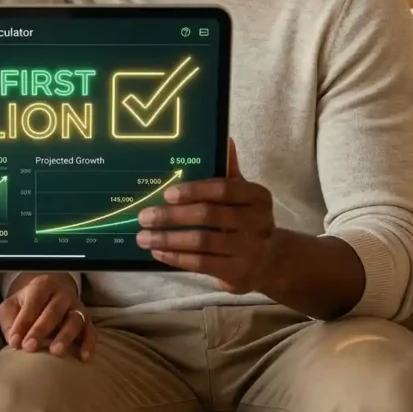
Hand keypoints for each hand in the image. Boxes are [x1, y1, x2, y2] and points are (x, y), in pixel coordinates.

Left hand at [0, 273, 95, 359]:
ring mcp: (77, 307)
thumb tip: (13, 339)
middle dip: (40, 330)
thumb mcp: (12, 306)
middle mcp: (62, 294)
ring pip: (74, 320)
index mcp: (42, 285)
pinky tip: (83, 357)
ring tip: (56, 352)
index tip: (14, 341)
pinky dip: (88, 344)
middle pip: (53, 310)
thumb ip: (9, 320)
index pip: (33, 301)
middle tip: (29, 347)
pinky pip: (91, 331)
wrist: (49, 297)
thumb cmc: (27, 305)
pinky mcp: (87, 321)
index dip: (23, 322)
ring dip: (65, 336)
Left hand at [136, 140, 276, 294]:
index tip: (167, 193)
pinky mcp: (238, 273)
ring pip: (201, 242)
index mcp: (258, 197)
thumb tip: (224, 138)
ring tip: (143, 237)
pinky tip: (158, 252)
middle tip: (144, 216)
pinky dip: (176, 257)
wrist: (268, 260)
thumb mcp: (242, 194)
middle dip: (171, 216)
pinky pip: (201, 264)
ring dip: (168, 239)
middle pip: (208, 216)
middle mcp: (258, 223)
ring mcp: (249, 250)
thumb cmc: (245, 219)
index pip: (223, 189)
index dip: (194, 190)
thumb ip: (229, 170)